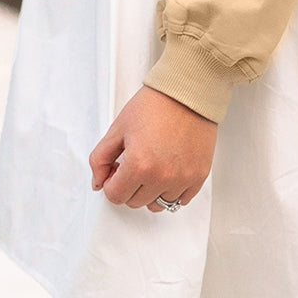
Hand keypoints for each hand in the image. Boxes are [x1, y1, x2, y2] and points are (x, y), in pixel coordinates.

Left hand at [89, 85, 217, 211]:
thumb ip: (100, 158)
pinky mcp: (199, 175)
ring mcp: (182, 178)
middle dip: (129, 186)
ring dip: (150, 191)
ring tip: (153, 167)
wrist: (188, 92)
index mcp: (139, 164)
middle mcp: (162, 176)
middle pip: (134, 202)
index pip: (115, 196)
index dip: (111, 182)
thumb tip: (98, 182)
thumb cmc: (155, 105)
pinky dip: (172, 191)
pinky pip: (181, 200)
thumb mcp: (118, 128)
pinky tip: (168, 172)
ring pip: (157, 205)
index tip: (117, 169)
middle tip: (134, 164)